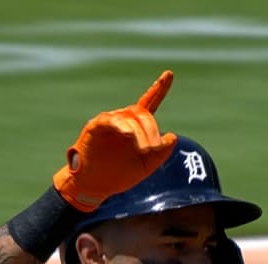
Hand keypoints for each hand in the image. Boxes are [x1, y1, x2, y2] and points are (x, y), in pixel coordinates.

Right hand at [52, 70, 178, 210]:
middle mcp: (124, 120)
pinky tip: (127, 134)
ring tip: (143, 149)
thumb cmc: (119, 174)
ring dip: (140, 133)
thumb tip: (172, 136)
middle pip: (144, 115)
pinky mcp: (96, 126)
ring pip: (130, 118)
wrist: (95, 186)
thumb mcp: (146, 166)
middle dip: (152, 131)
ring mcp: (110, 122)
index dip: (160, 88)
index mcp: (137, 127)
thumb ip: (161, 153)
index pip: (150, 103)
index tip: (169, 74)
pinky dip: (120, 125)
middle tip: (152, 149)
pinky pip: (110, 120)